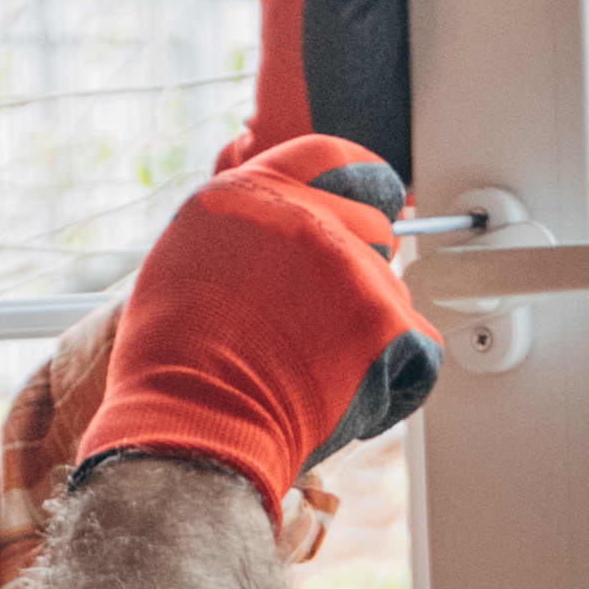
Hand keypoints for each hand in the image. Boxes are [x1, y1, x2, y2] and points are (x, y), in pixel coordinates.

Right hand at [83, 137, 441, 519]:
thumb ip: (243, 235)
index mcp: (248, 194)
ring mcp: (349, 265)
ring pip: (394, 294)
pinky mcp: (384, 320)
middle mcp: (303, 215)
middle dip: (363, 271)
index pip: (329, 159)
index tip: (368, 204)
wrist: (187, 430)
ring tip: (311, 374)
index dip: (357, 185)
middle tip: (328, 323)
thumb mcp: (184, 267)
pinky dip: (393, 382)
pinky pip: (418, 349)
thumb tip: (278, 239)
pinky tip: (341, 399)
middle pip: (376, 226)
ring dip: (368, 333)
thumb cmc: (169, 368)